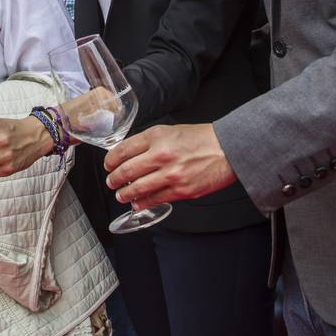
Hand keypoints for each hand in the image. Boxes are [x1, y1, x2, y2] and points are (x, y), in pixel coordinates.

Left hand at [104, 123, 236, 209]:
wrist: (227, 149)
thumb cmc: (201, 139)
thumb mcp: (170, 131)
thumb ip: (149, 141)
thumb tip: (130, 154)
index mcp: (157, 137)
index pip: (123, 149)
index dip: (110, 160)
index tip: (108, 164)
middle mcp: (161, 155)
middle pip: (126, 170)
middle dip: (114, 179)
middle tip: (110, 182)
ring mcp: (171, 175)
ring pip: (138, 188)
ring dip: (124, 194)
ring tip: (120, 195)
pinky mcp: (181, 191)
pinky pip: (155, 199)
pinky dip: (142, 203)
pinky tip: (137, 203)